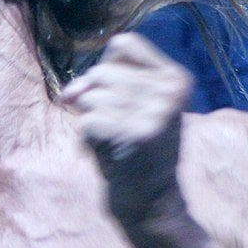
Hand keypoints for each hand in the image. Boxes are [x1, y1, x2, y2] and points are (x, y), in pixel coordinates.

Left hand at [60, 33, 194, 227]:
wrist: (152, 204)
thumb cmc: (137, 150)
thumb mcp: (138, 105)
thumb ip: (108, 83)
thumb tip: (71, 93)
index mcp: (176, 78)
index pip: (124, 43)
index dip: (106, 66)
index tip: (113, 94)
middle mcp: (170, 91)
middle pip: (102, 71)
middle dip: (94, 99)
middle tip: (116, 128)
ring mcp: (154, 112)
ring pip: (90, 97)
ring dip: (93, 122)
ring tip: (116, 142)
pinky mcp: (133, 134)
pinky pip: (87, 122)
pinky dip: (88, 140)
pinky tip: (110, 155)